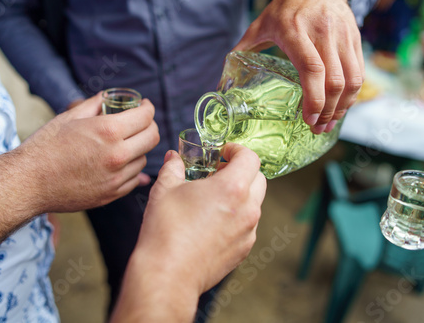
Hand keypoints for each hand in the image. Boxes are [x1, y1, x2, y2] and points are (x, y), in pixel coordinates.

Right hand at [16, 92, 159, 213]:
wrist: (28, 183)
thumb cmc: (45, 147)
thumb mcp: (70, 117)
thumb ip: (95, 104)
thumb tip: (109, 97)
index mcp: (108, 131)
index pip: (146, 117)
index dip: (148, 108)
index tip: (145, 107)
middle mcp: (118, 155)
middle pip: (152, 138)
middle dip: (150, 126)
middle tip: (141, 123)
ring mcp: (116, 178)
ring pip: (143, 159)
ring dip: (138, 149)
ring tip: (124, 144)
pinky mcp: (112, 195)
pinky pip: (134, 180)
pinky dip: (131, 170)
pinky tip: (119, 163)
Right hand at [112, 144, 265, 321]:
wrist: (168, 274)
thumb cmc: (166, 230)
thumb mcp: (165, 189)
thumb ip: (173, 167)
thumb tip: (174, 158)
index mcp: (232, 188)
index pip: (250, 158)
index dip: (237, 150)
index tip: (224, 152)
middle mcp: (248, 209)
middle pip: (258, 179)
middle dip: (242, 171)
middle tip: (219, 172)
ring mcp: (248, 232)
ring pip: (254, 203)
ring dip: (240, 195)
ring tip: (213, 199)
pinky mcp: (244, 250)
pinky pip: (247, 225)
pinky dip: (236, 217)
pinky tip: (212, 222)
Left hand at [234, 0, 363, 133]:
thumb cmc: (286, 5)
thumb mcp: (261, 23)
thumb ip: (244, 48)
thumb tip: (224, 77)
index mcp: (296, 31)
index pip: (311, 69)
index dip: (313, 99)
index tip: (308, 119)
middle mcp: (323, 34)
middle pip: (334, 80)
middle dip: (327, 110)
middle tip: (317, 128)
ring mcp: (343, 36)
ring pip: (352, 79)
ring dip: (342, 106)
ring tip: (329, 122)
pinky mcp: (355, 38)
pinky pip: (359, 72)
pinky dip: (352, 94)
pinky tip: (341, 106)